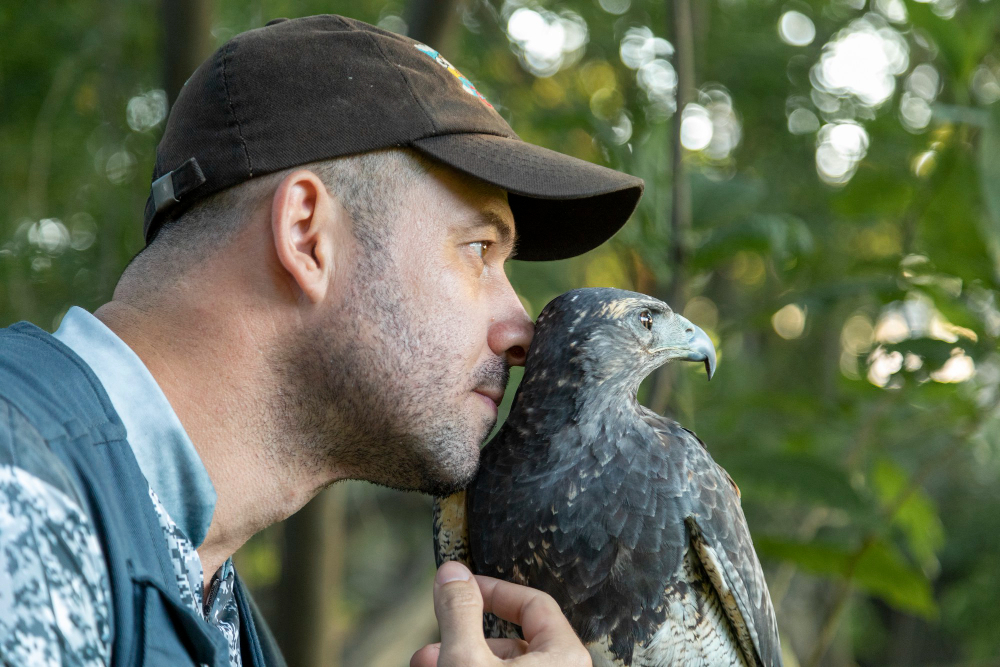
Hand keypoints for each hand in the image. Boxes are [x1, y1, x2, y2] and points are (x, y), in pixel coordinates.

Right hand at [410, 561, 591, 666]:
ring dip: (461, 657)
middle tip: (433, 635)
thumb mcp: (468, 660)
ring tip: (424, 662)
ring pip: (503, 666)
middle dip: (464, 633)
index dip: (492, 589)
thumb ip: (460, 612)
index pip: (532, 603)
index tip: (459, 587)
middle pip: (513, 639)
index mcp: (565, 656)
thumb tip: (452, 571)